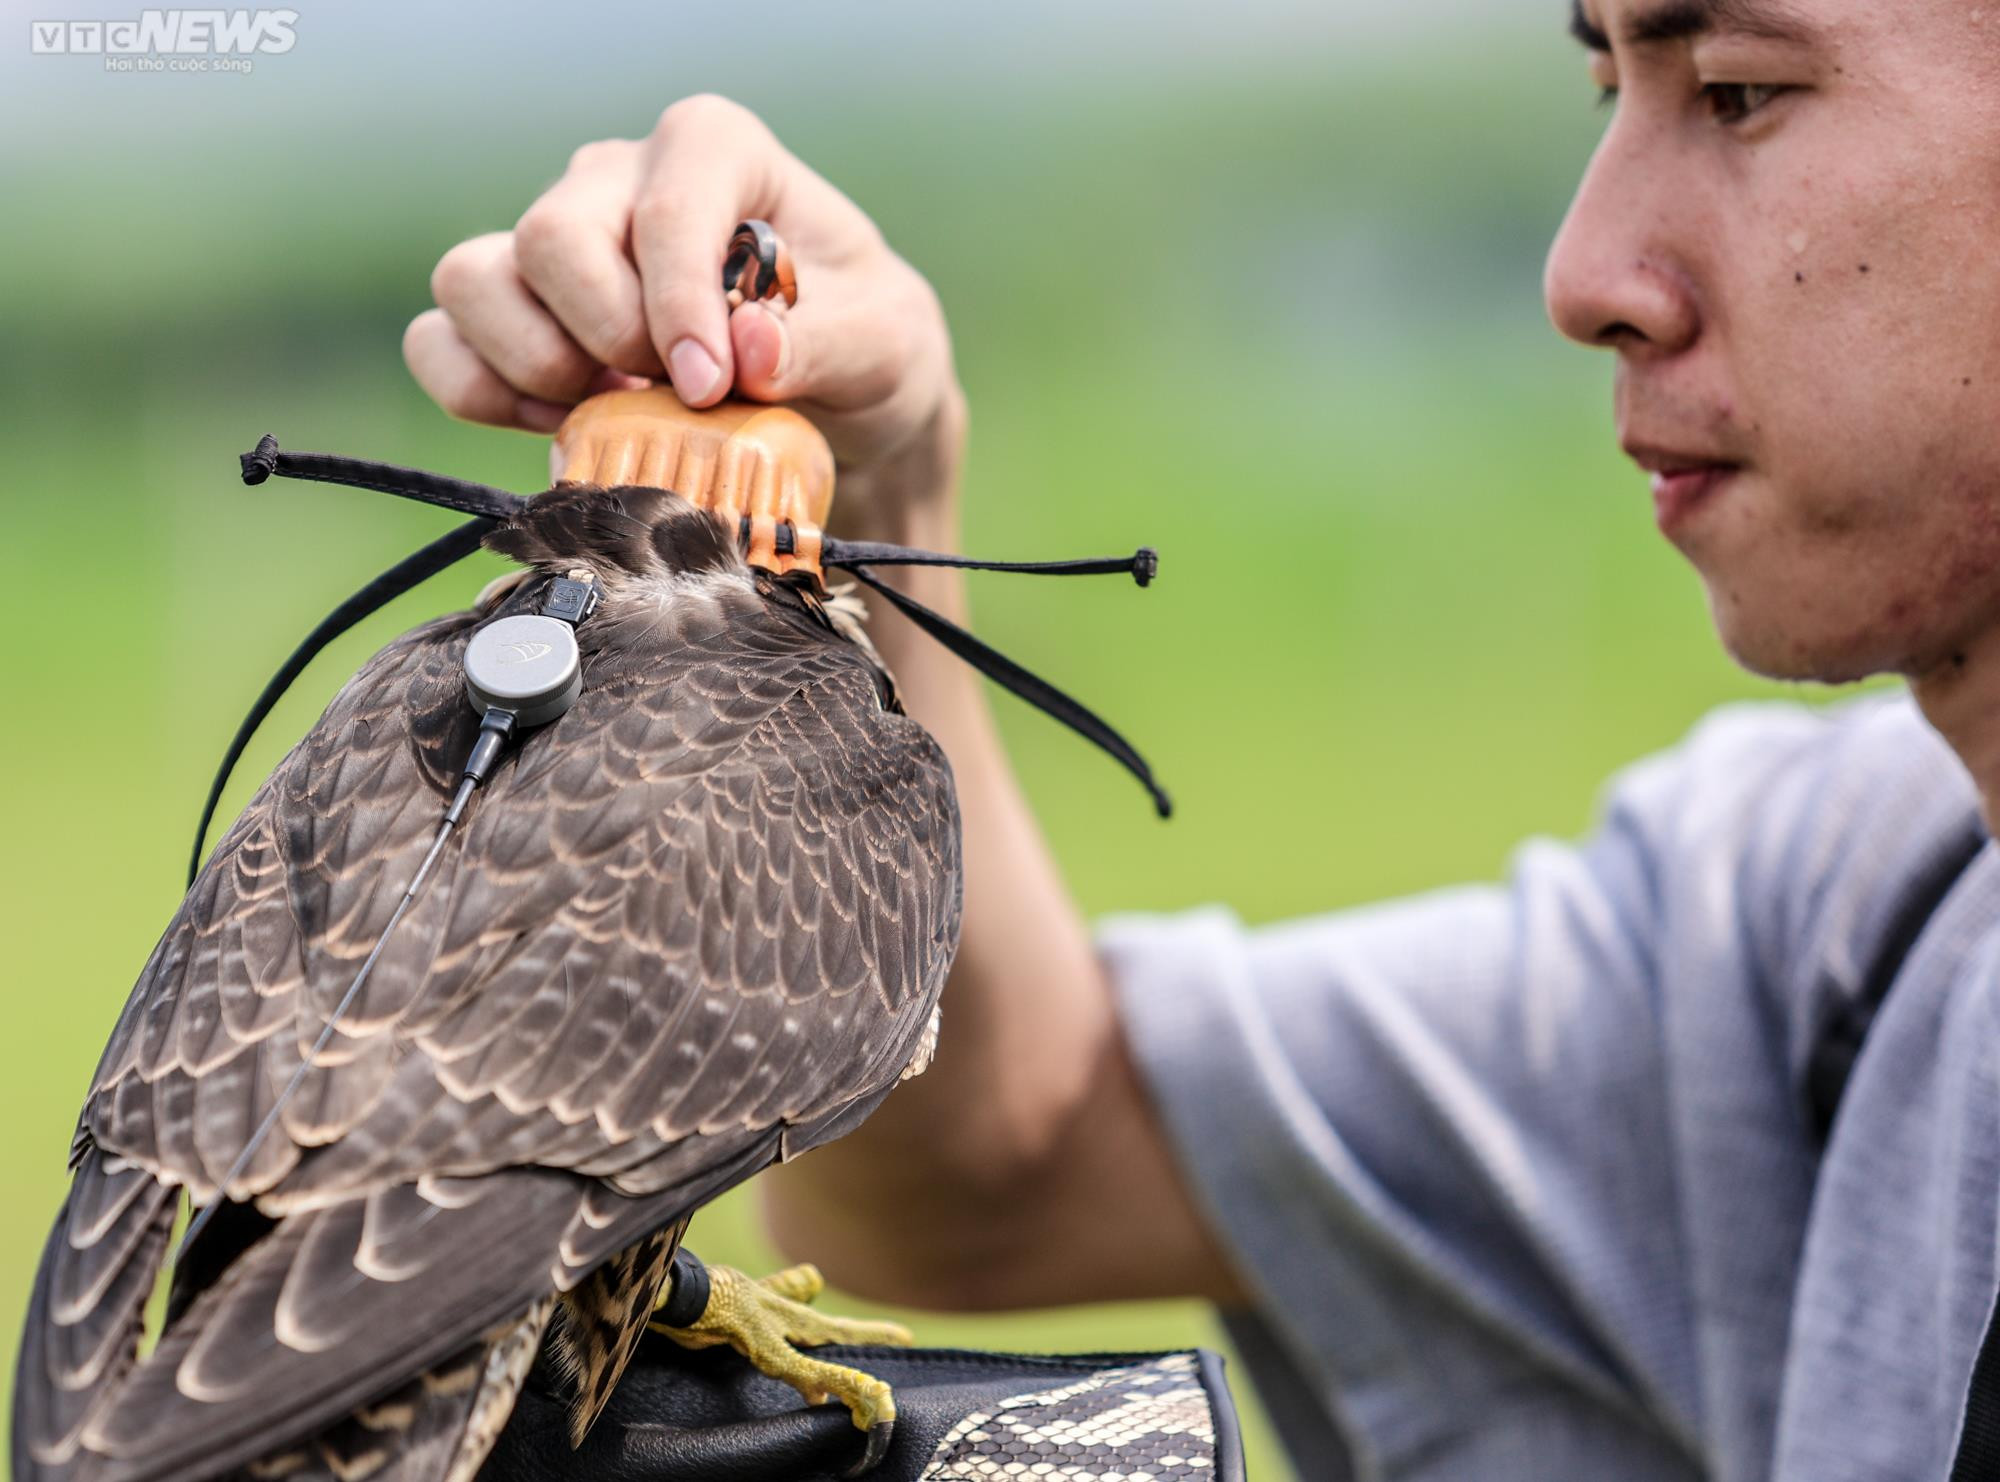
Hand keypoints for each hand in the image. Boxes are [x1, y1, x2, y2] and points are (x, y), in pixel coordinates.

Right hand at [404, 94, 964, 530]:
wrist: (836, 403)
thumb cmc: (863, 347)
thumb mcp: (884, 346)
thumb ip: (825, 344)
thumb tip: (744, 351)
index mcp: (715, 151)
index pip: (666, 201)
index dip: (677, 301)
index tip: (710, 384)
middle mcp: (618, 179)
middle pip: (553, 236)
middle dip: (609, 337)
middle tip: (675, 398)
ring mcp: (557, 245)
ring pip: (473, 279)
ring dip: (536, 366)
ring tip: (617, 409)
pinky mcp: (515, 315)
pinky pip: (439, 341)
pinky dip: (481, 393)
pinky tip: (562, 426)